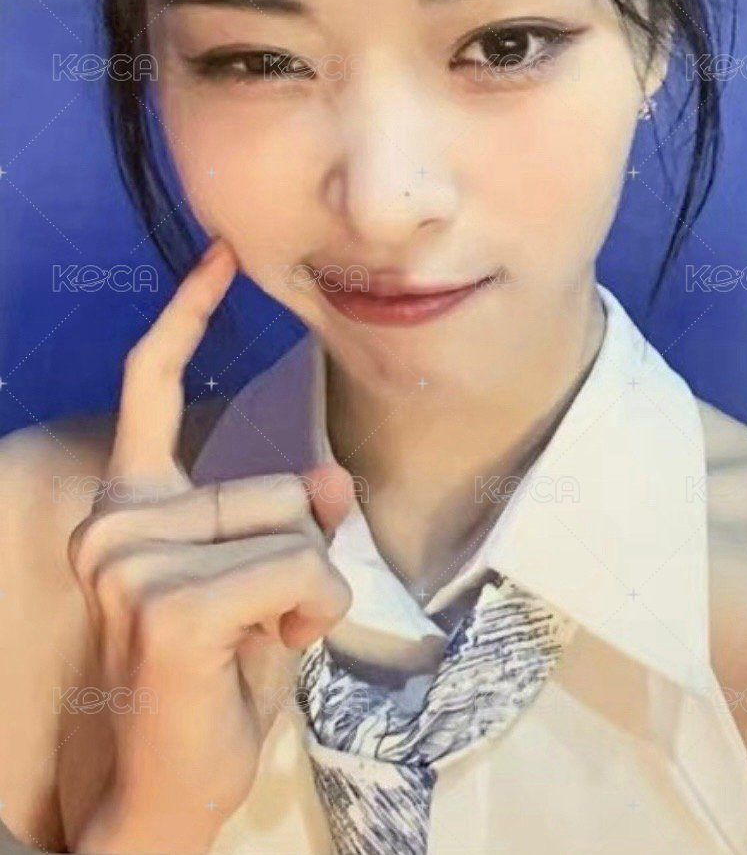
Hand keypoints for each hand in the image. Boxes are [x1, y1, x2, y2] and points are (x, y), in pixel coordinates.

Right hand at [68, 238, 353, 853]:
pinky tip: (266, 652)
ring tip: (258, 642)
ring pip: (296, 530)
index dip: (185, 314)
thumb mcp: (266, 586)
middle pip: (278, 487)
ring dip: (307, 595)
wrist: (165, 790)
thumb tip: (332, 479)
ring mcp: (133, 559)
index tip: (222, 253)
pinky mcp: (167, 602)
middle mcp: (117, 520)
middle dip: (301, 558)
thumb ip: (289, 520)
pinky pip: (299, 571)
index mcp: (132, 505)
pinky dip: (310, 615)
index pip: (149, 386)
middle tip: (262, 624)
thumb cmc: (214, 685)